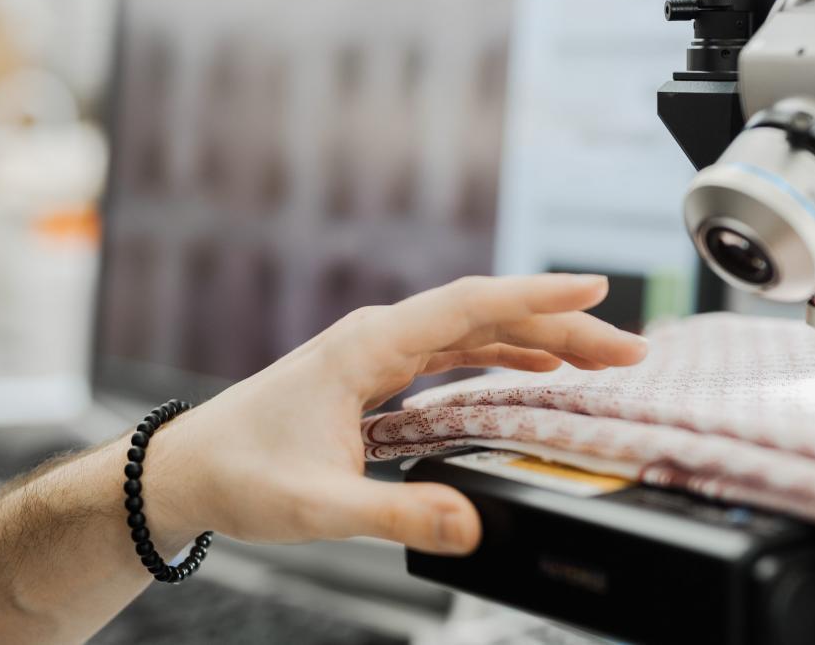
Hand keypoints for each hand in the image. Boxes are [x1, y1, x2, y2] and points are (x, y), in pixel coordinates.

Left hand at [142, 274, 648, 555]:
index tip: (595, 291)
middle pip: (486, 317)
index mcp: (367, 347)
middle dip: (560, 328)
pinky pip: (453, 354)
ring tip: (600, 359)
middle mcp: (377, 337)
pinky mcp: (375, 374)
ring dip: (537, 341)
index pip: (469, 306)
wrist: (187, 471)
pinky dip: (501, 355)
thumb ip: (397, 512)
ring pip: (474, 333)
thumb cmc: (239, 476)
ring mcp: (376, 352)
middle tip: (627, 350)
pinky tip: (533, 369)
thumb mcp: (319, 506)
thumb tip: (472, 523)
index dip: (537, 297)